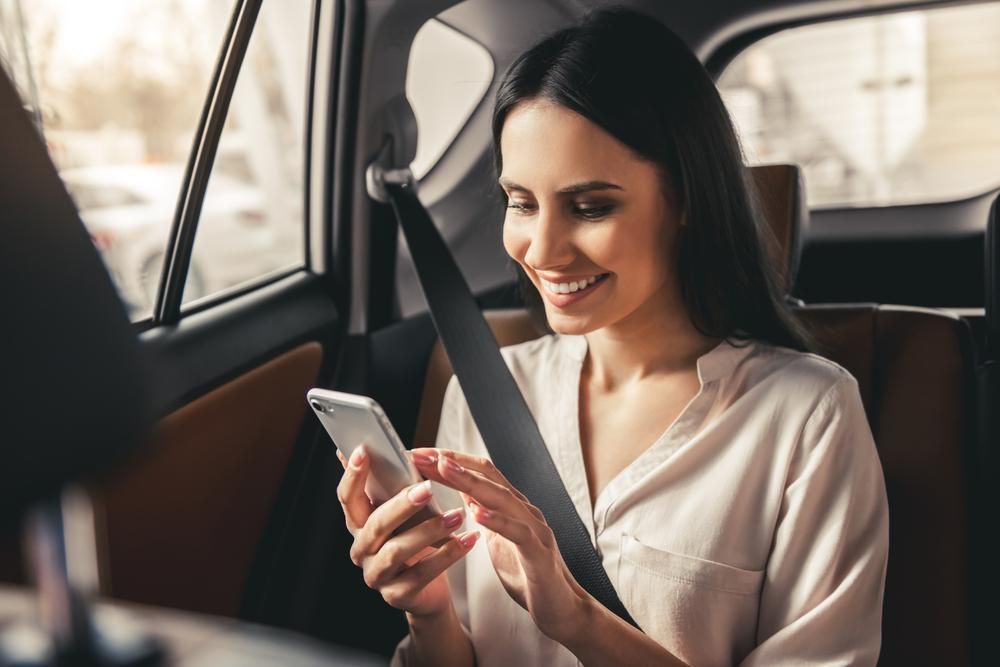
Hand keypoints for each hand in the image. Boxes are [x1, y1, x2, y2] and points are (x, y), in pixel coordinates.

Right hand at [335, 446, 479, 617]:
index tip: (365, 450)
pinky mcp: (398, 595)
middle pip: (375, 524)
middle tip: (426, 488)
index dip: (352, 475)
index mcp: (358, 525)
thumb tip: (373, 447)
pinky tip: (468, 540)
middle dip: (401, 505)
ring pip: (397, 550)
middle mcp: (361, 550)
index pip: (348, 498)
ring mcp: (377, 575)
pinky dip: (447, 555)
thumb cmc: (415, 541)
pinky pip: (422, 574)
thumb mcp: (403, 513)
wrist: (428, 590)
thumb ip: (390, 486)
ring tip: (458, 515)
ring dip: (429, 530)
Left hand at [411, 447, 590, 642]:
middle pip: (488, 477)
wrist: (562, 609)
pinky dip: (497, 521)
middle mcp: (525, 512)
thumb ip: (486, 513)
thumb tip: (464, 490)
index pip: (481, 473)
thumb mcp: (499, 540)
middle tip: (423, 455)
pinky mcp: (539, 555)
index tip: (420, 454)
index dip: (451, 461)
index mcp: (513, 508)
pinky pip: (518, 534)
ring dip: (471, 482)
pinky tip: (477, 513)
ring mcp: (535, 530)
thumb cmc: (530, 575)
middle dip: (453, 464)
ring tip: (445, 469)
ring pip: (502, 498)